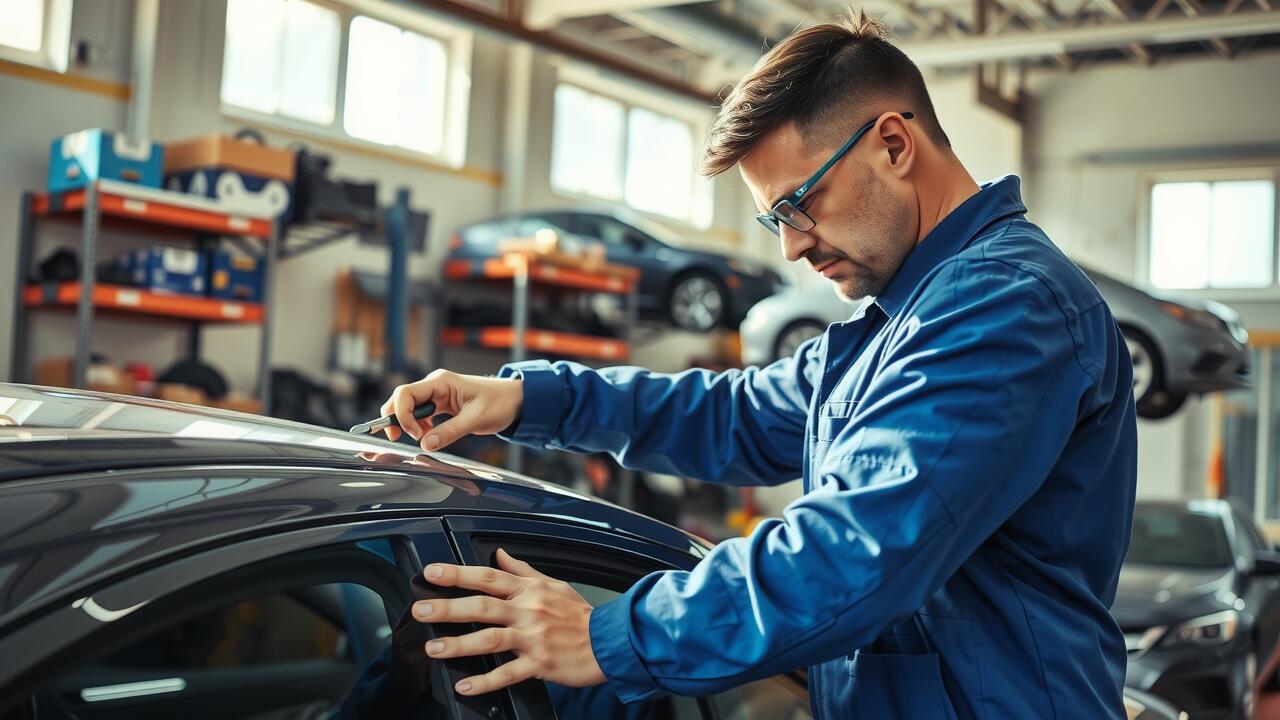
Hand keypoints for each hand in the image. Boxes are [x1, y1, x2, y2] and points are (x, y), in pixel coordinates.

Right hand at [380, 369, 523, 451]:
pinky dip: (418, 426)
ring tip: (422, 438)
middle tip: (398, 439)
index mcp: (441, 382)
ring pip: (408, 408)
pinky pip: (420, 414)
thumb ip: (450, 431)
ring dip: (408, 424)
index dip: (402, 415)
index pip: (405, 393)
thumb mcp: (476, 419)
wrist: (515, 400)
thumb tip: (425, 444)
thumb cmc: (500, 402)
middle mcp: (435, 385)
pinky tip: (429, 435)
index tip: (414, 434)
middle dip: (396, 419)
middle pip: (401, 399)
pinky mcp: (441, 404)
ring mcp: (437, 394)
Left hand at [412, 549, 605, 695]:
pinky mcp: (540, 664)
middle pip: (482, 606)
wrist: (611, 642)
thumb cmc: (581, 615)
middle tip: (420, 609)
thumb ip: (523, 570)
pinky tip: (464, 686)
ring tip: (433, 648)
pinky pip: (508, 673)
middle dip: (447, 607)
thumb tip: (501, 554)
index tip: (433, 572)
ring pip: (490, 639)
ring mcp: (534, 638)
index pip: (488, 576)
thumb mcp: (554, 584)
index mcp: (530, 590)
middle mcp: (529, 611)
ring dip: (458, 644)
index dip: (458, 573)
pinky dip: (485, 681)